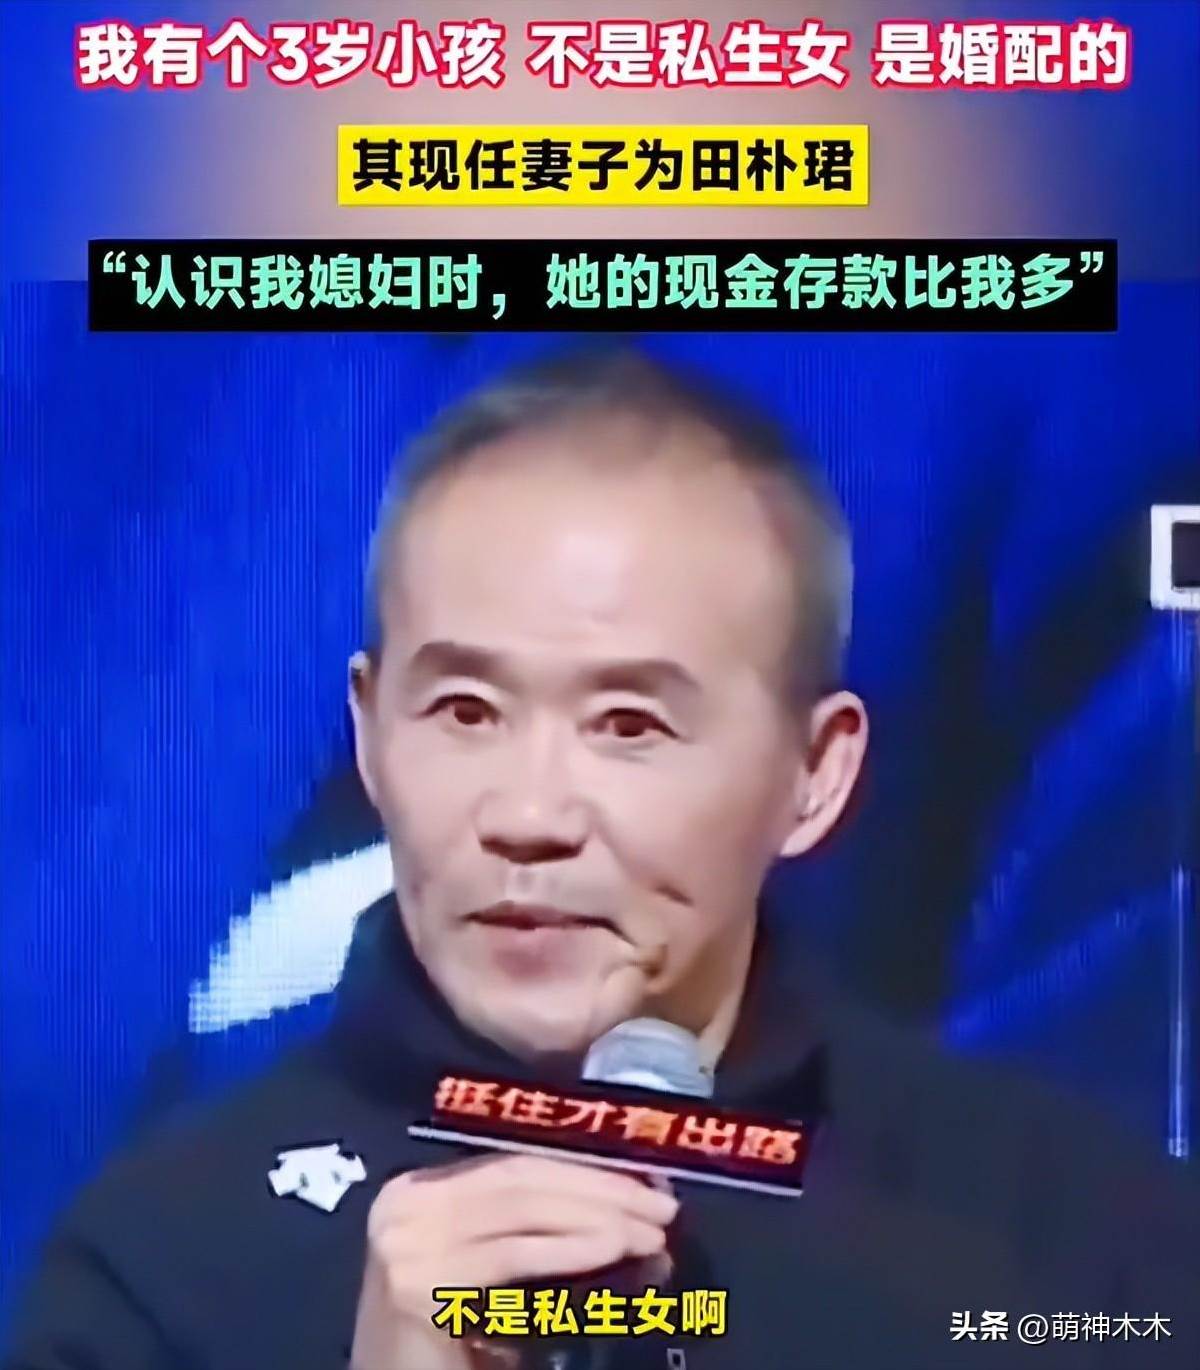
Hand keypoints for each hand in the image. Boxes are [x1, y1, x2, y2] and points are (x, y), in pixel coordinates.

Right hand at [349, 1154, 678, 1369]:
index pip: (517, 1164)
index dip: (586, 1168)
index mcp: (421, 1189)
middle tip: (662, 1205)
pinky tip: (611, 1248)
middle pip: (523, 1179)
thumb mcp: (487, 1274)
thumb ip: (533, 1234)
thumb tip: (626, 1213)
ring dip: (598, 1217)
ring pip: (523, 1209)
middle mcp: (406, 1203)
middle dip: (601, 1189)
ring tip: (650, 1231)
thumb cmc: (448, 1346)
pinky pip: (511, 1255)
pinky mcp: (417, 1284)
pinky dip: (567, 1248)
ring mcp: (407, 1240)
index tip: (647, 1179)